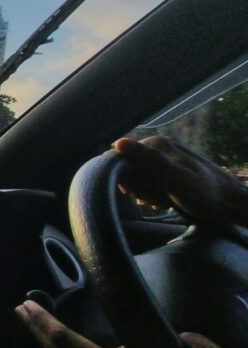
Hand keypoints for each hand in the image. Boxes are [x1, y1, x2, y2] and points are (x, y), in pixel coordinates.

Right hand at [113, 136, 247, 226]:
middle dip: (139, 188)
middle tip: (157, 198)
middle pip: (129, 169)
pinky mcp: (166, 171)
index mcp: (156, 144)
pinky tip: (163, 201)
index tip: (141, 194)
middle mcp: (157, 148)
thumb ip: (149, 160)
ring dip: (145, 193)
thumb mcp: (175, 178)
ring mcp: (162, 159)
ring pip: (137, 178)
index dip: (128, 180)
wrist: (229, 204)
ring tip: (162, 200)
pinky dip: (152, 194)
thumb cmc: (204, 194)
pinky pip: (147, 182)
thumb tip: (118, 143)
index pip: (120, 160)